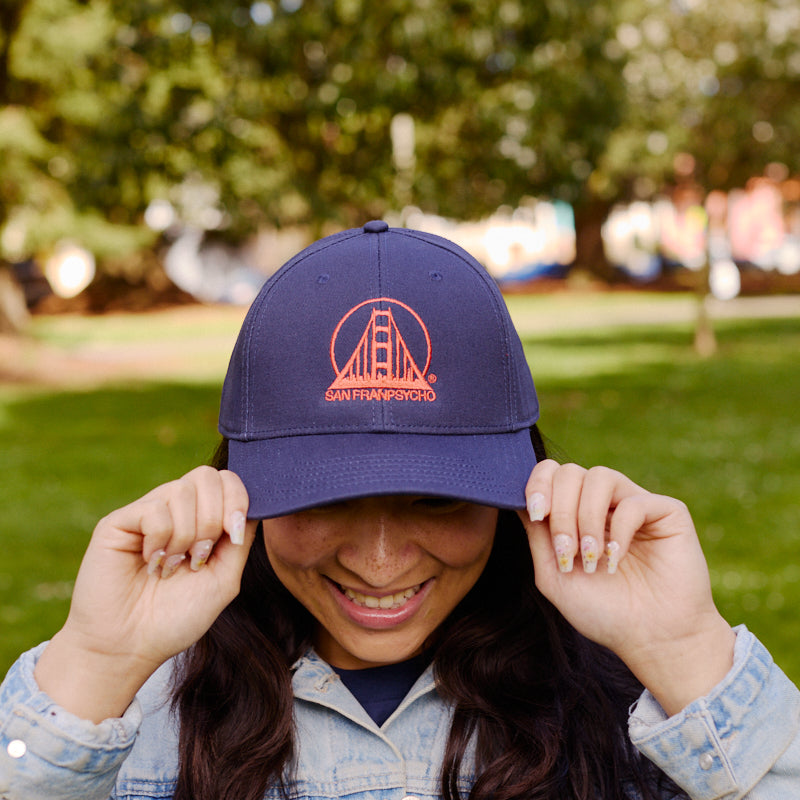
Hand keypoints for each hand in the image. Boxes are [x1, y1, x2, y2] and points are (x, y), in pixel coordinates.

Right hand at [35, 466, 257, 721]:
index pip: (227, 481)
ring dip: (187, 535)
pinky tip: (151, 563)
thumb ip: (241, 539)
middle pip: (207, 475)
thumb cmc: (177, 618)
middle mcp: (174, 510)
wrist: (130, 648)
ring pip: (182, 490)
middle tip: (200, 556)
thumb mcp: (224, 578)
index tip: (234, 536)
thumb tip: (254, 503)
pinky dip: (161, 540)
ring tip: (172, 567)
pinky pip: (154, 509)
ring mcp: (146, 512)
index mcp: (201, 519)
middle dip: (214, 517)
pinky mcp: (118, 522)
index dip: (238, 499)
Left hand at [519, 460, 735, 715]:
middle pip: (570, 472)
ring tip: (591, 556)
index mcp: (576, 512)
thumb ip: (537, 536)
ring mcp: (635, 503)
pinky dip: (619, 529)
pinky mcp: (667, 511)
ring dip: (586, 516)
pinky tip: (616, 558)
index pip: (551, 474)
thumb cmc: (603, 612)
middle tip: (567, 551)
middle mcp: (604, 502)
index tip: (537, 515)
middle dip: (561, 511)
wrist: (652, 640)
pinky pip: (634, 501)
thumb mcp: (553, 576)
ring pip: (599, 477)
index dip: (538, 485)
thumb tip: (517, 498)